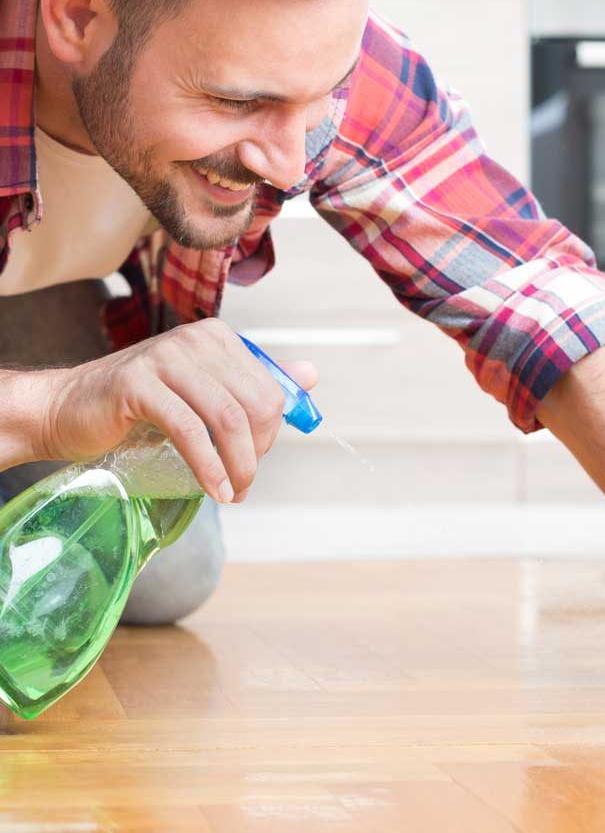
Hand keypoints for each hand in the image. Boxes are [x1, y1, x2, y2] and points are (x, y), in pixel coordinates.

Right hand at [30, 318, 317, 504]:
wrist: (64, 409)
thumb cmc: (138, 407)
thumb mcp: (202, 394)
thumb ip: (254, 384)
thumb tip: (311, 375)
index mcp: (218, 339)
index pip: (271, 391)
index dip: (270, 434)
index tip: (253, 462)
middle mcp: (197, 340)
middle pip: (255, 405)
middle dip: (257, 452)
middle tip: (242, 483)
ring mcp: (166, 357)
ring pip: (228, 418)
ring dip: (237, 465)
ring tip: (233, 493)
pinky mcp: (137, 383)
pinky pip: (189, 430)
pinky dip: (208, 466)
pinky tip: (214, 489)